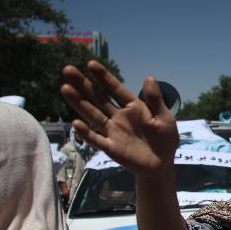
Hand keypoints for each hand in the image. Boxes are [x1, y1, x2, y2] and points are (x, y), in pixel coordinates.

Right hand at [60, 61, 178, 175]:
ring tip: (65, 88)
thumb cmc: (165, 139)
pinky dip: (86, 133)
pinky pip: (96, 139)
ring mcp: (113, 131)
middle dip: (83, 85)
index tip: (90, 64)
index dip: (103, 77)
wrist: (162, 165)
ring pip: (92, 114)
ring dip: (79, 102)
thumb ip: (155, 100)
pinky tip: (75, 123)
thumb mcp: (164, 118)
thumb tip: (148, 77)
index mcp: (133, 107)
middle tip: (67, 70)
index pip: (115, 89)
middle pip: (98, 98)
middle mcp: (118, 116)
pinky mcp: (111, 148)